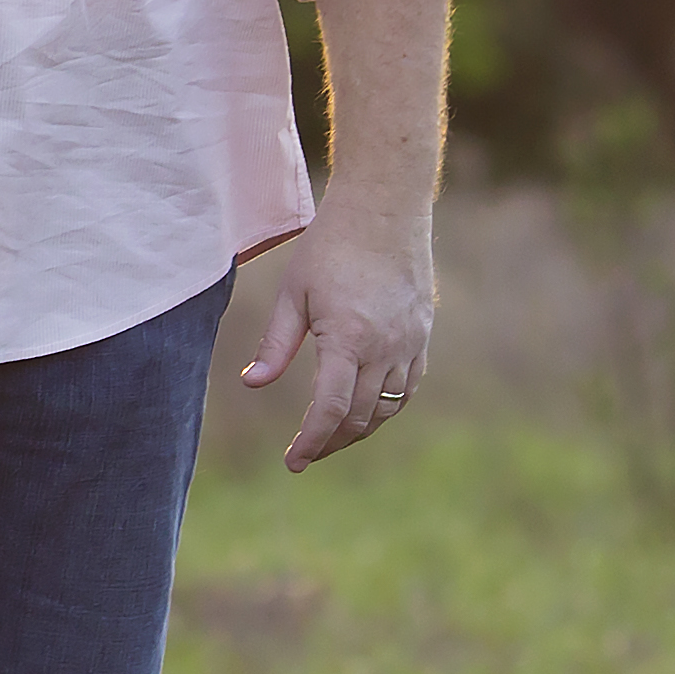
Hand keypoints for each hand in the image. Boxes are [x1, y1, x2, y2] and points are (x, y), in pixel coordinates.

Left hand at [238, 222, 432, 470]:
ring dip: (358, 430)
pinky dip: (386, 408)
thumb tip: (252, 385)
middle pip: (360, 417)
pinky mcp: (422, 336)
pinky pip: (408, 388)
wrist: (385, 211)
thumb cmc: (330, 247)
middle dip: (330, 443)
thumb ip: (275, 345)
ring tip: (329, 439)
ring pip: (387, 408)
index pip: (330, 409)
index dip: (310, 442)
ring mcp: (410, 344)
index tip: (293, 462)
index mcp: (349, 339)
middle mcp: (386, 348)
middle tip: (305, 456)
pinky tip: (365, 412)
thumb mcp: (293, 294)